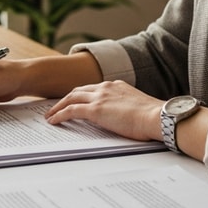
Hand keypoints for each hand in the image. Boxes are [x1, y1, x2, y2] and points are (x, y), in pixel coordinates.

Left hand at [44, 80, 163, 142]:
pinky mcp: (95, 110)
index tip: (74, 101)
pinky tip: (53, 121)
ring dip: (58, 106)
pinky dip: (59, 115)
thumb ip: (128, 109)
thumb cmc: (153, 117)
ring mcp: (99, 97)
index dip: (81, 95)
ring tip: (50, 115)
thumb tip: (126, 119)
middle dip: (66, 98)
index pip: (93, 89)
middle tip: (56, 106)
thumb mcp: (138, 108)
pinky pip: (71, 111)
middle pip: (78, 91)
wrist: (157, 116)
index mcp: (116, 86)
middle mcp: (106, 87)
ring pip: (71, 98)